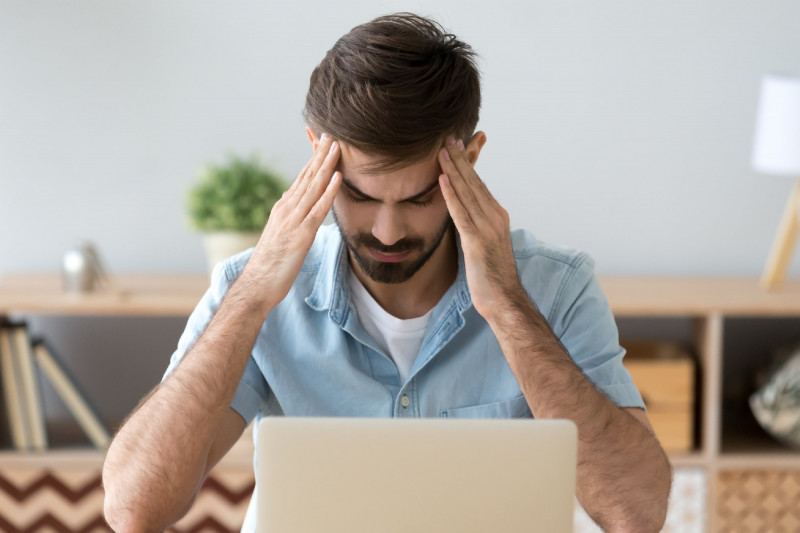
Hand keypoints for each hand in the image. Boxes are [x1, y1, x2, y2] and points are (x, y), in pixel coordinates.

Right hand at [241, 133, 340, 310]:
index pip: (302, 178)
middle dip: (321, 155)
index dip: (314, 160)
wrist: (257, 284)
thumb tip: (294, 200)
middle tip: (332, 135)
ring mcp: (294, 220)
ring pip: (313, 187)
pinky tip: (337, 177)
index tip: (324, 143)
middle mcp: (287, 209)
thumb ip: (289, 216)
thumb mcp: (281, 234)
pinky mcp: (302, 234)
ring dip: (326, 165)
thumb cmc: (271, 264)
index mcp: (283, 208)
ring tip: (337, 147)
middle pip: (308, 176)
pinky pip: (318, 209)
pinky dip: (329, 191)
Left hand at [437, 136, 523, 321]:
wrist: (503, 299)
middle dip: (460, 159)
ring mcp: (487, 228)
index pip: (479, 185)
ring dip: (453, 170)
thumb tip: (459, 214)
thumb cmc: (491, 276)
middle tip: (447, 138)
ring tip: (442, 151)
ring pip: (468, 193)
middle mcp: (495, 217)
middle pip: (474, 182)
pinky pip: (461, 213)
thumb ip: (474, 225)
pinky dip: (452, 195)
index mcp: (497, 216)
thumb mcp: (483, 244)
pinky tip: (443, 180)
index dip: (466, 165)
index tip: (455, 147)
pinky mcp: (477, 241)